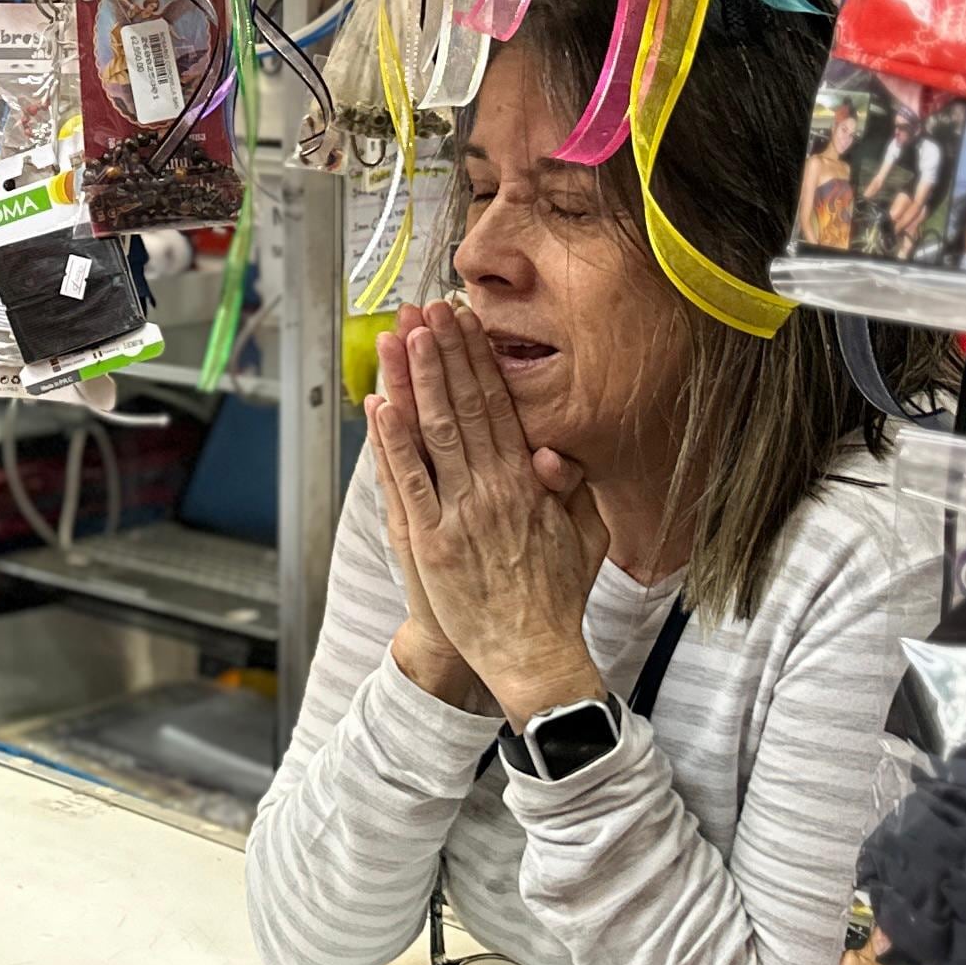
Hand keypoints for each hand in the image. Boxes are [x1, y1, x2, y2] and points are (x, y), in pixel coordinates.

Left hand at [381, 303, 608, 728]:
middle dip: (444, 354)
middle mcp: (492, 493)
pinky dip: (392, 443)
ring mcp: (456, 516)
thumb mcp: (585, 535)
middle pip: (463, 408)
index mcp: (528, 486)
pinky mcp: (428, 543)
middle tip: (428, 309)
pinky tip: (380, 405)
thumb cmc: (556, 596)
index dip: (479, 361)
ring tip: (402, 336)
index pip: (499, 407)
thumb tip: (554, 449)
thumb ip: (574, 487)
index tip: (465, 323)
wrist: (532, 655)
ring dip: (415, 381)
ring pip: (432, 434)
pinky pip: (408, 483)